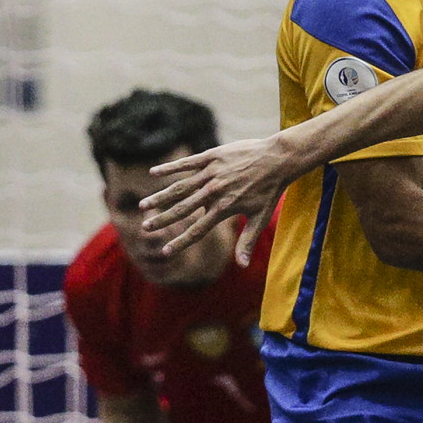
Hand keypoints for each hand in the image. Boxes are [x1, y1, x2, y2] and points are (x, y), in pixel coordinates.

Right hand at [140, 136, 297, 262]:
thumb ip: (247, 241)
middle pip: (183, 209)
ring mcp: (212, 173)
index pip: (198, 230)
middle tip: (145, 228)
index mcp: (224, 208)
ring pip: (180, 187)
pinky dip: (170, 168)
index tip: (166, 251)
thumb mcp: (260, 218)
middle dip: (163, 220)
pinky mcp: (212, 157)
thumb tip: (242, 266)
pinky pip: (186, 163)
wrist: (279, 160)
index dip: (181, 242)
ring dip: (160, 197)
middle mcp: (215, 192)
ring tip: (144, 206)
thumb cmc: (270, 191)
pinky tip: (153, 173)